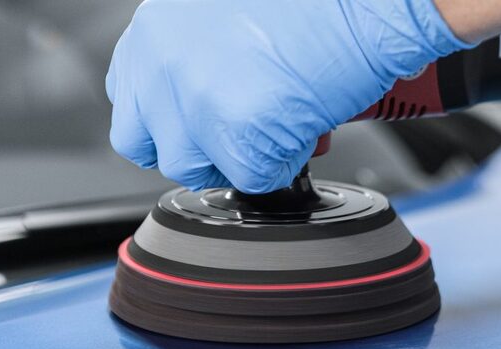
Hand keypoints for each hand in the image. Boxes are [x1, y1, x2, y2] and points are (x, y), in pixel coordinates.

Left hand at [106, 0, 468, 192]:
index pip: (133, 99)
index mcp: (156, 28)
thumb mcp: (228, 15)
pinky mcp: (237, 132)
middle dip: (199, 149)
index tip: (202, 123)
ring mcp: (194, 99)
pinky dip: (282, 165)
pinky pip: (250, 179)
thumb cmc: (316, 3)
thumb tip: (211, 100)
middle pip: (149, 143)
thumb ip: (202, 56)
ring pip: (195, 167)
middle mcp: (162, 60)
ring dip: (238, 159)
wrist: (367, 1)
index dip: (173, 120)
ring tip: (279, 128)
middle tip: (241, 136)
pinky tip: (303, 129)